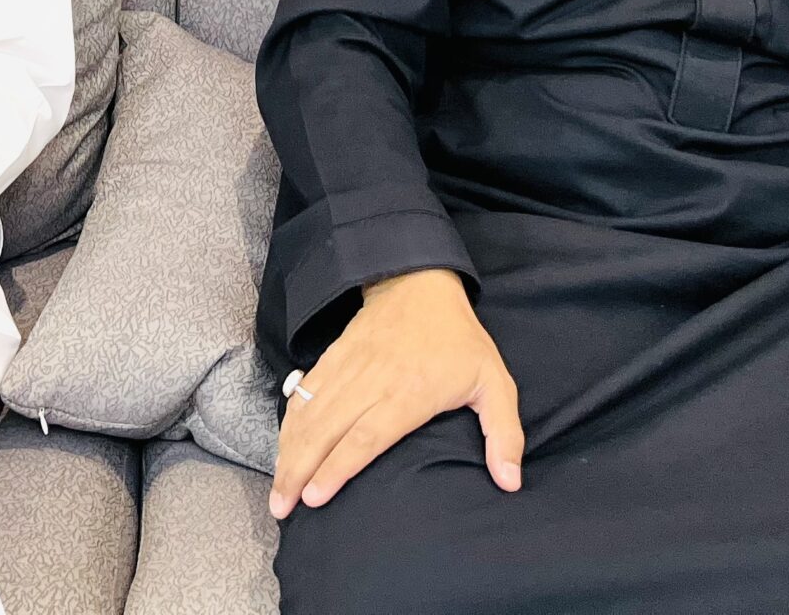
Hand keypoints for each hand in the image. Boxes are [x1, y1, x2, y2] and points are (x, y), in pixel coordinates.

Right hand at [268, 268, 521, 520]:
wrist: (419, 280)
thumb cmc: (459, 339)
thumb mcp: (494, 381)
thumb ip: (504, 433)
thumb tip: (510, 481)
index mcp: (410, 391)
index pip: (367, 435)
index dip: (339, 467)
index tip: (316, 497)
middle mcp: (372, 380)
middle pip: (327, 430)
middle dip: (300, 470)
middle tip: (282, 508)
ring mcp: (348, 367)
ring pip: (310, 413)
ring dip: (289, 451)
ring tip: (277, 490)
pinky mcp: (333, 356)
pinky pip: (305, 392)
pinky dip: (289, 422)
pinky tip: (282, 448)